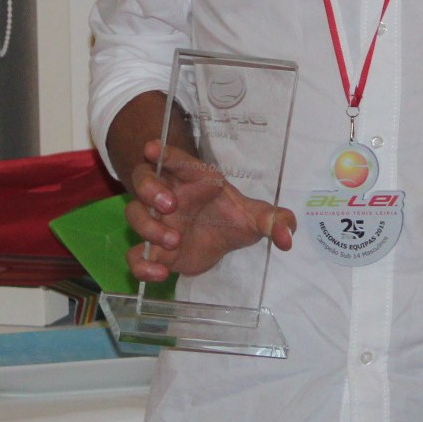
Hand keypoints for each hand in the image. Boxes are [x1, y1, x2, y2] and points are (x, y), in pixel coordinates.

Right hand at [126, 140, 295, 281]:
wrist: (219, 242)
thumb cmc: (232, 217)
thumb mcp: (257, 217)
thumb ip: (275, 221)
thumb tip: (288, 236)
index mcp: (192, 178)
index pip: (174, 158)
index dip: (162, 152)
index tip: (152, 149)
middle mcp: (168, 195)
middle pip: (143, 179)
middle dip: (150, 188)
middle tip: (170, 204)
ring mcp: (157, 221)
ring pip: (134, 215)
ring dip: (149, 227)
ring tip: (175, 240)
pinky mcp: (154, 249)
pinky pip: (134, 255)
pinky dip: (141, 264)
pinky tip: (160, 273)